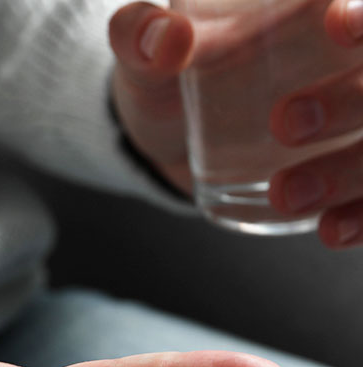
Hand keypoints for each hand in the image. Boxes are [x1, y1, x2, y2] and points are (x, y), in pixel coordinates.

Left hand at [110, 1, 362, 247]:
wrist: (163, 136)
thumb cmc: (162, 76)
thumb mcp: (143, 53)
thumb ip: (139, 35)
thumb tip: (168, 41)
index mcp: (310, 13)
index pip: (356, 11)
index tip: (338, 26)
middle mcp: (347, 65)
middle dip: (354, 100)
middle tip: (285, 124)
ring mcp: (352, 124)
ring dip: (350, 171)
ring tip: (284, 195)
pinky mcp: (343, 176)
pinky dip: (362, 217)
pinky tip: (330, 232)